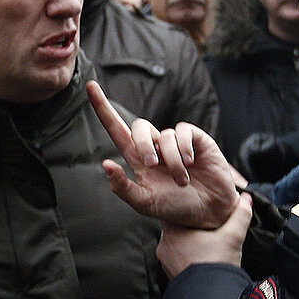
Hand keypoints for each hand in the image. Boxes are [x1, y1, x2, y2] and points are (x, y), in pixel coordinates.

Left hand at [87, 80, 238, 227]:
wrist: (208, 212)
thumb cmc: (174, 207)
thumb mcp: (144, 203)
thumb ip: (122, 187)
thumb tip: (106, 164)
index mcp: (136, 158)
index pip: (116, 128)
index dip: (102, 107)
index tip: (90, 85)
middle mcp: (154, 145)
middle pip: (139, 126)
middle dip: (143, 144)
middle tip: (152, 165)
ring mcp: (175, 141)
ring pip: (164, 136)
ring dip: (172, 161)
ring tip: (182, 180)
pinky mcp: (195, 138)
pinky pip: (183, 132)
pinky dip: (184, 149)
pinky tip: (191, 163)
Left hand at [157, 192, 253, 278]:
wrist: (211, 295)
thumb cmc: (216, 265)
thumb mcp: (232, 236)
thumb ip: (239, 215)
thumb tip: (245, 200)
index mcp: (172, 230)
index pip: (173, 209)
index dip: (186, 206)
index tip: (197, 207)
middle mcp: (164, 244)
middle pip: (175, 226)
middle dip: (190, 225)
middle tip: (205, 224)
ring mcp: (166, 261)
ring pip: (176, 243)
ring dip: (188, 241)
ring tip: (205, 241)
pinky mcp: (171, 274)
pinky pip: (177, 258)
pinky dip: (187, 255)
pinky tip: (202, 256)